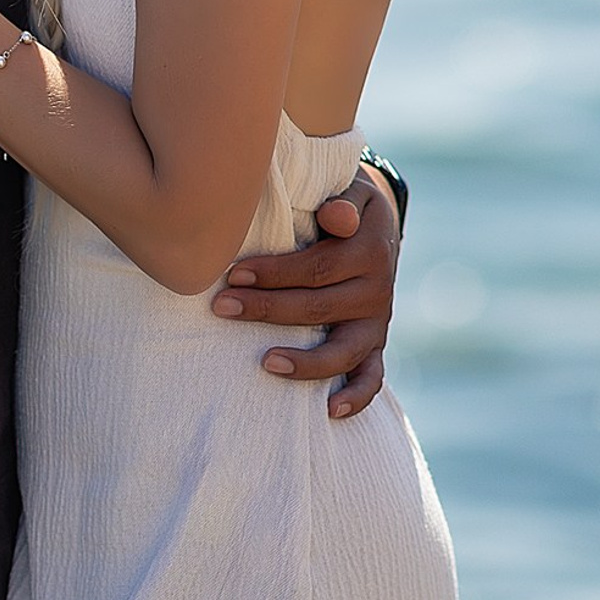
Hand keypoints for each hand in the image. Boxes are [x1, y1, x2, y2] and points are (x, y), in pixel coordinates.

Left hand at [209, 169, 399, 419]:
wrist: (374, 224)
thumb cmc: (340, 202)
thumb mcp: (348, 189)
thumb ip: (340, 201)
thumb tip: (336, 216)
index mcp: (368, 248)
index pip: (317, 267)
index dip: (273, 273)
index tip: (231, 274)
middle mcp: (377, 289)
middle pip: (320, 307)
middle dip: (267, 310)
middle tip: (221, 308)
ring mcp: (378, 321)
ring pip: (344, 349)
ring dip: (306, 361)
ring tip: (265, 363)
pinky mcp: (376, 343)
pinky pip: (372, 377)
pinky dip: (355, 396)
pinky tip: (328, 410)